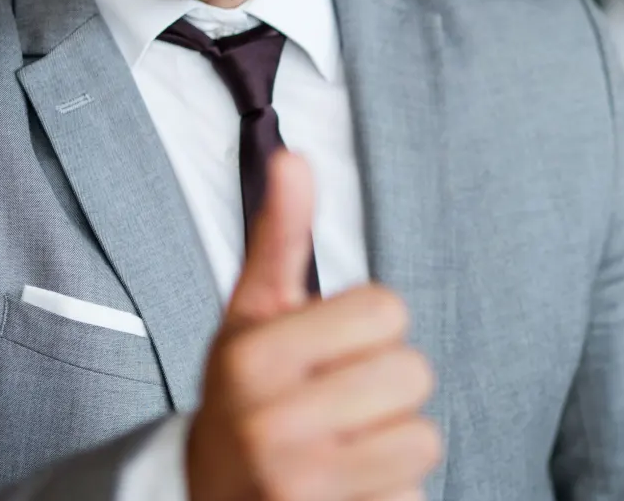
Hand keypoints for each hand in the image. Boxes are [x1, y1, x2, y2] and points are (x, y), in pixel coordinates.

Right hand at [187, 152, 440, 500]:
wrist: (201, 500)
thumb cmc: (244, 396)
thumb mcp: (251, 319)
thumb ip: (278, 239)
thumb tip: (293, 157)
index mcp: (251, 359)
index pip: (386, 309)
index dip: (368, 328)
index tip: (328, 352)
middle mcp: (269, 426)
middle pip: (412, 374)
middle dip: (386, 389)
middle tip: (337, 405)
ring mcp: (297, 487)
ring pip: (422, 440)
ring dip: (392, 445)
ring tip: (341, 449)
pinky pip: (412, 496)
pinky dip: (389, 493)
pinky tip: (345, 489)